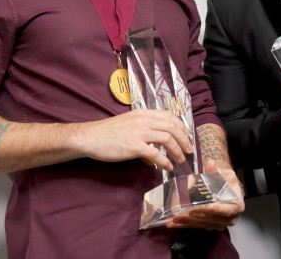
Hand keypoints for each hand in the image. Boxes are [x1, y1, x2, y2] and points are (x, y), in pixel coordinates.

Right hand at [78, 109, 193, 170]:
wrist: (91, 137)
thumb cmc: (108, 133)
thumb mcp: (129, 126)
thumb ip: (144, 136)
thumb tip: (153, 158)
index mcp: (143, 113)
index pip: (169, 116)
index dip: (181, 126)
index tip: (187, 136)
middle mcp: (143, 120)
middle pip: (172, 126)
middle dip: (184, 139)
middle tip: (189, 150)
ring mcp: (139, 132)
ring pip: (167, 138)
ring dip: (177, 150)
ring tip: (181, 159)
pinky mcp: (133, 146)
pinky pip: (155, 154)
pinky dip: (165, 161)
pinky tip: (167, 167)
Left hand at [166, 159, 244, 230]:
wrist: (225, 187)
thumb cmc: (226, 180)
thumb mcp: (225, 173)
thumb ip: (217, 171)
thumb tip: (210, 164)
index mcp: (237, 205)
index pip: (226, 210)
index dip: (215, 209)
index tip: (204, 207)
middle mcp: (230, 218)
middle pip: (212, 219)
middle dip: (196, 217)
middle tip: (183, 213)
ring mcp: (219, 223)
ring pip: (203, 224)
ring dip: (188, 222)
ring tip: (174, 219)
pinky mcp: (209, 225)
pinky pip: (197, 226)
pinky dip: (184, 225)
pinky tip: (172, 223)